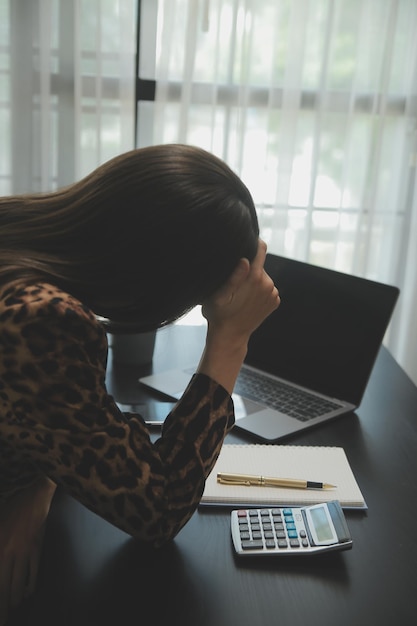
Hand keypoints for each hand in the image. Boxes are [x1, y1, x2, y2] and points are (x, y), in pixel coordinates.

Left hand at [0, 476, 55, 624]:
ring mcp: (24, 551)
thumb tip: (1, 568)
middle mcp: (8, 552)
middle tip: (3, 622)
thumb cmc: (12, 509)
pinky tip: (27, 593)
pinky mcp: (37, 548)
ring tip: (10, 613)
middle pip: (4, 587)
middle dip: (3, 607)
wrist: (35, 496)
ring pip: (18, 583)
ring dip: (14, 600)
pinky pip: (33, 572)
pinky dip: (29, 585)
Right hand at [199, 240, 279, 393]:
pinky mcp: (275, 302)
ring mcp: (273, 294)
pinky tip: (247, 300)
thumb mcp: (219, 295)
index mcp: (255, 277)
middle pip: (260, 264)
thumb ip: (233, 277)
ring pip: (263, 277)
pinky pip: (267, 288)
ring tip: (239, 294)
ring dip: (253, 280)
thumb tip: (245, 260)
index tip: (243, 243)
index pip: (260, 249)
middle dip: (248, 268)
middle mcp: (269, 284)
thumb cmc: (219, 314)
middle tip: (233, 281)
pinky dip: (258, 291)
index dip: (253, 242)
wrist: (230, 336)